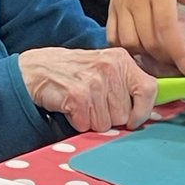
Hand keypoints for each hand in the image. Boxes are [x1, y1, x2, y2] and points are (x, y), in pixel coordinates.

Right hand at [18, 47, 156, 132]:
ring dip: (91, 120)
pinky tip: (70, 107)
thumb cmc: (71, 71)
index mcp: (121, 59)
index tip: (133, 119)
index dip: (143, 110)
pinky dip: (77, 122)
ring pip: (105, 124)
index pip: (149, 89)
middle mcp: (109, 68)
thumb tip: (145, 110)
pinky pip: (86, 125)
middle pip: (124, 114)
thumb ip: (126, 83)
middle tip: (93, 103)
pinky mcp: (78, 97)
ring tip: (81, 103)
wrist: (35, 69)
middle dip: (109, 116)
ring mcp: (94, 82)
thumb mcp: (104, 66)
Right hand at [107, 0, 184, 74]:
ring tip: (163, 60)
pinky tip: (143, 52)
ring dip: (147, 57)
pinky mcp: (112, 10)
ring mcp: (121, 5)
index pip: (168, 30)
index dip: (181, 55)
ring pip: (130, 44)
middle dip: (168, 61)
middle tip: (183, 69)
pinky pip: (115, 40)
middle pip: (149, 42)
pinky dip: (129, 51)